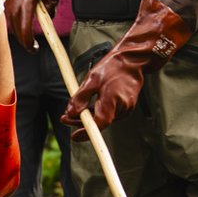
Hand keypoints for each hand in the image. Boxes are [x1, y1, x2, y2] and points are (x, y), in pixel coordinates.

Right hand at [0, 0, 57, 49]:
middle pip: (14, 26)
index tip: (34, 48)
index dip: (29, 42)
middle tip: (32, 42)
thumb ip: (50, 3)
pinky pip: (8, 6)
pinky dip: (15, 12)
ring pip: (10, 17)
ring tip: (28, 26)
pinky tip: (22, 9)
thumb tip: (46, 15)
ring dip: (18, 24)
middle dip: (23, 36)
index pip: (24, 27)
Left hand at [62, 0, 191, 137]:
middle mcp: (122, 108)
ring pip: (104, 119)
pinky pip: (110, 114)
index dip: (86, 131)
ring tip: (76, 108)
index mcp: (113, 101)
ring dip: (90, 116)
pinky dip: (99, 112)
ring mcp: (126, 109)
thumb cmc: (112, 67)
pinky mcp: (127, 107)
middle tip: (65, 118)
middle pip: (100, 123)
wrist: (132, 60)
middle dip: (82, 121)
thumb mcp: (91, 80)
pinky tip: (91, 105)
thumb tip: (71, 113)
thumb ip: (81, 98)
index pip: (99, 124)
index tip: (74, 136)